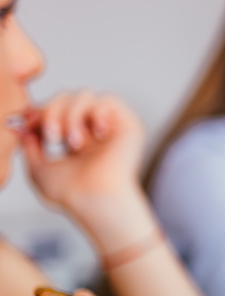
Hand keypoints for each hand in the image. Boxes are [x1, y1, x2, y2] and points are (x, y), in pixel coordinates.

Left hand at [21, 91, 144, 218]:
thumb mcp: (39, 169)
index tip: (28, 125)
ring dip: (72, 115)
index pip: (56, 109)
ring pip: (84, 95)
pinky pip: (108, 99)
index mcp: (76, 139)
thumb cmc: (71, 193)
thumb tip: (26, 128)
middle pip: (66, 97)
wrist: (95, 200)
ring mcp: (110, 126)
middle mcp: (93, 130)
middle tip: (52, 137)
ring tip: (74, 143)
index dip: (40, 111)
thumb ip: (31, 147)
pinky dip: (96, 112)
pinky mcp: (128, 124)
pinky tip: (96, 134)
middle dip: (52, 112)